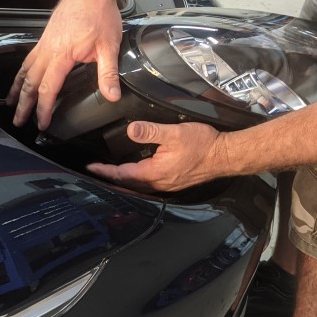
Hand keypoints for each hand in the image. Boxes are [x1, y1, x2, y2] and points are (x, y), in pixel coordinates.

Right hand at [7, 0, 122, 130]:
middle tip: (18, 121)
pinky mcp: (46, 37)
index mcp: (61, 54)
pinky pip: (29, 58)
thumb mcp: (110, 45)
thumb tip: (112, 95)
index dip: (43, 109)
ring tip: (11, 103)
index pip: (47, 88)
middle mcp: (47, 49)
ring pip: (25, 70)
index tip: (41, 123)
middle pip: (30, 82)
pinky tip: (22, 78)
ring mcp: (44, 42)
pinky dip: (22, 72)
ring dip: (17, 89)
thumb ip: (108, 73)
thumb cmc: (99, 12)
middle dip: (23, 104)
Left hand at [86, 121, 231, 191]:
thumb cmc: (204, 144)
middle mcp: (159, 183)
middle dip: (110, 179)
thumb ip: (151, 131)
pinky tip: (136, 176)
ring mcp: (167, 185)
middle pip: (127, 184)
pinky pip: (149, 185)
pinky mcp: (174, 183)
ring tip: (110, 176)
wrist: (225, 156)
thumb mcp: (175, 133)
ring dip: (122, 181)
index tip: (91, 167)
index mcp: (155, 172)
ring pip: (138, 186)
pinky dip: (136, 181)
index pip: (122, 174)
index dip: (105, 171)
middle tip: (96, 173)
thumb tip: (131, 130)